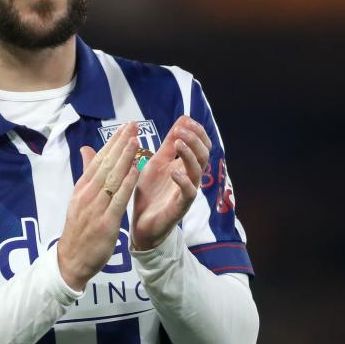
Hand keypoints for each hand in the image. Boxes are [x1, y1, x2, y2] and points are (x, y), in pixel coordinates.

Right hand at [58, 122, 139, 290]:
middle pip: (106, 164)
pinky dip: (127, 184)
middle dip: (120, 144)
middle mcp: (87, 194)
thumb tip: (87, 149)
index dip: (112, 142)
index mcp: (82, 188)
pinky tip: (136, 172)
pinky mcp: (106, 222)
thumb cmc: (79, 229)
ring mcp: (96, 208)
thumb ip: (86, 174)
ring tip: (136, 141)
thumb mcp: (79, 198)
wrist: (71, 259)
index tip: (124, 127)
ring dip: (125, 159)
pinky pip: (118, 200)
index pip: (98, 159)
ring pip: (112, 178)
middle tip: (133, 125)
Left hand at [130, 116, 211, 250]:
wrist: (141, 223)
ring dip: (190, 154)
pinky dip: (183, 181)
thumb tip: (181, 121)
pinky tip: (174, 172)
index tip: (185, 120)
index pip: (200, 145)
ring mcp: (186, 192)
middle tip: (181, 129)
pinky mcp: (180, 207)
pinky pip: (188, 193)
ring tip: (179, 142)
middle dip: (194, 139)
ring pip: (198, 171)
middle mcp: (189, 177)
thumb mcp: (157, 163)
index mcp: (184, 166)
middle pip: (203, 155)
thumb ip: (168, 145)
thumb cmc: (150, 193)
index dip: (196, 131)